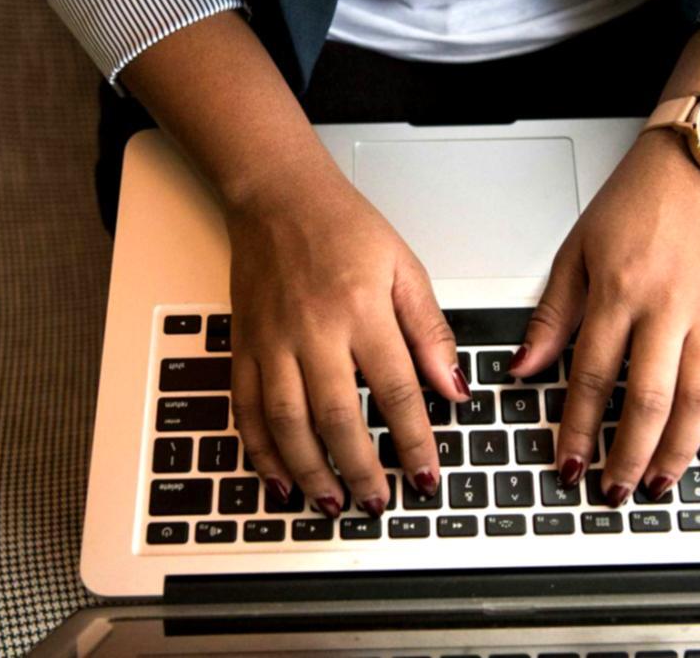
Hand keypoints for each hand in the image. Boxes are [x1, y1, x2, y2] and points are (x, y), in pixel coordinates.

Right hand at [225, 170, 470, 519]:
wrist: (277, 195)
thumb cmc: (343, 226)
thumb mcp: (405, 267)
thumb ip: (430, 331)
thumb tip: (454, 387)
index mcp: (361, 309)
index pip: (395, 391)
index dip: (414, 441)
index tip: (427, 475)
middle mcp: (313, 330)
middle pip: (338, 417)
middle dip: (360, 470)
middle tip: (378, 504)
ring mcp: (273, 341)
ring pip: (288, 422)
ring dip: (310, 471)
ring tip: (332, 502)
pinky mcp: (244, 345)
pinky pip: (246, 408)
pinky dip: (260, 449)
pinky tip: (278, 477)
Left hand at [507, 130, 699, 504]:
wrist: (697, 167)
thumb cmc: (634, 205)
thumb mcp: (576, 251)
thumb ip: (553, 315)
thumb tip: (524, 368)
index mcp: (619, 290)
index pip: (593, 374)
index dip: (579, 427)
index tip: (569, 462)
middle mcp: (668, 306)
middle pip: (648, 398)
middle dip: (628, 454)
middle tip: (613, 489)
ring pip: (699, 399)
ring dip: (678, 451)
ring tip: (658, 485)